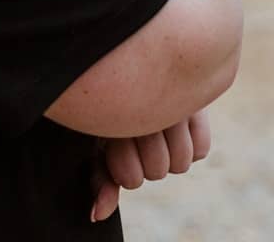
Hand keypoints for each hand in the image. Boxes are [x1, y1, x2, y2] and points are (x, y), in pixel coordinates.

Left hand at [90, 110, 211, 222]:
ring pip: (181, 165)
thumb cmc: (113, 114)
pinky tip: (177, 126)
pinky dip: (193, 144)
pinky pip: (201, 150)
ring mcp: (173, 103)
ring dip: (171, 154)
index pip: (130, 178)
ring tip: (157, 131)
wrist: (135, 81)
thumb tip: (96, 215)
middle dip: (148, 162)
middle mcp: (143, 107)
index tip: (116, 145)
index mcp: (111, 117)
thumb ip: (101, 178)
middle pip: (158, 172)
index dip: (125, 171)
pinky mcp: (198, 103)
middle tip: (138, 135)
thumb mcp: (100, 142)